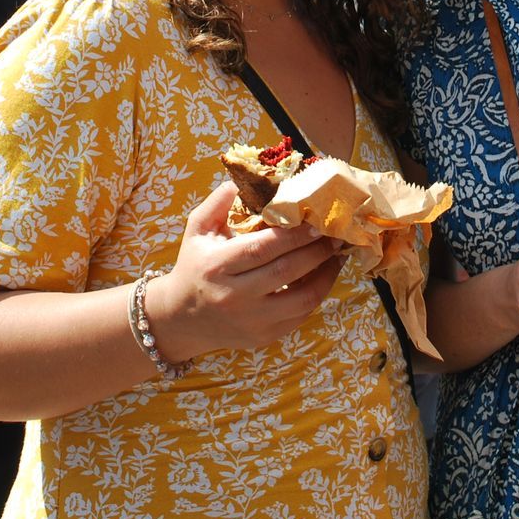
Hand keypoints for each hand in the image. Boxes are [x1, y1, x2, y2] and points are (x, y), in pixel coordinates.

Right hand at [153, 183, 343, 361]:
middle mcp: (233, 296)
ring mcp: (251, 320)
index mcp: (217, 266)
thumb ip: (217, 203)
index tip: (315, 222)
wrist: (181, 318)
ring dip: (326, 275)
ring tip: (337, 255)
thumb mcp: (197, 231)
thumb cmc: (194, 266)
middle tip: (334, 234)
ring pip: (301, 299)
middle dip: (316, 250)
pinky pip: (300, 316)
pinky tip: (324, 276)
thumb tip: (241, 181)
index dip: (293, 235)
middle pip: (286, 271)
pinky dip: (317, 295)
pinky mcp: (263, 337)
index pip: (262, 248)